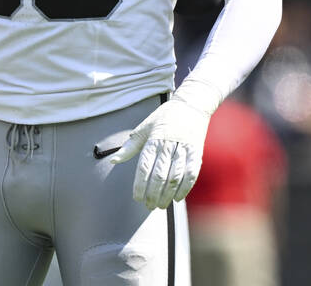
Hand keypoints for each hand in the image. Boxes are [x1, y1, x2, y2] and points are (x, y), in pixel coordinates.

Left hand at [109, 95, 211, 210]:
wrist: (191, 105)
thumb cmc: (165, 117)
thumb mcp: (144, 128)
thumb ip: (130, 146)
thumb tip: (114, 159)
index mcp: (153, 140)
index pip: (144, 167)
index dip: (140, 185)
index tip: (137, 197)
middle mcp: (168, 145)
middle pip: (159, 175)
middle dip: (153, 194)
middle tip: (148, 206)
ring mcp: (184, 149)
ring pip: (174, 177)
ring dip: (167, 195)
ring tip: (161, 205)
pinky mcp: (196, 152)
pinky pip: (191, 174)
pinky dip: (184, 188)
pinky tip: (177, 198)